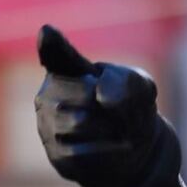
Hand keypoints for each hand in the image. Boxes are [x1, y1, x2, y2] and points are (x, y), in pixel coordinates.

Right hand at [35, 25, 163, 186]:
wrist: (133, 148)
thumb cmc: (129, 106)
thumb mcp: (139, 86)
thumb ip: (124, 83)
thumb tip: (101, 99)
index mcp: (67, 68)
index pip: (54, 52)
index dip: (50, 42)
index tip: (47, 31)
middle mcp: (48, 94)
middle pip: (85, 94)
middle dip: (114, 106)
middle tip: (125, 114)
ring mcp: (47, 126)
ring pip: (81, 122)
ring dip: (111, 129)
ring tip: (119, 130)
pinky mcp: (56, 155)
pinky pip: (82, 151)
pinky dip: (108, 150)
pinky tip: (114, 147)